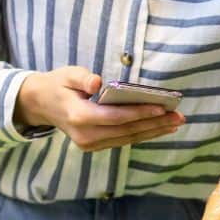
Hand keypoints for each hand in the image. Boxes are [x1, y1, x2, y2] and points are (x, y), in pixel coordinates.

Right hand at [14, 67, 184, 151]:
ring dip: (153, 131)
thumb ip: (82, 77)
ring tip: (175, 123)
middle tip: (179, 117)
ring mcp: (90, 144)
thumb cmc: (58, 85)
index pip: (116, 117)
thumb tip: (97, 81)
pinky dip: (142, 134)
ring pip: (127, 138)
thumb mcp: (66, 74)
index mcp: (79, 117)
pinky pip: (122, 140)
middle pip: (126, 131)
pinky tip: (159, 128)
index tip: (162, 108)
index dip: (140, 113)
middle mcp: (86, 136)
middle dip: (155, 124)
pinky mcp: (94, 145)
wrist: (40, 104)